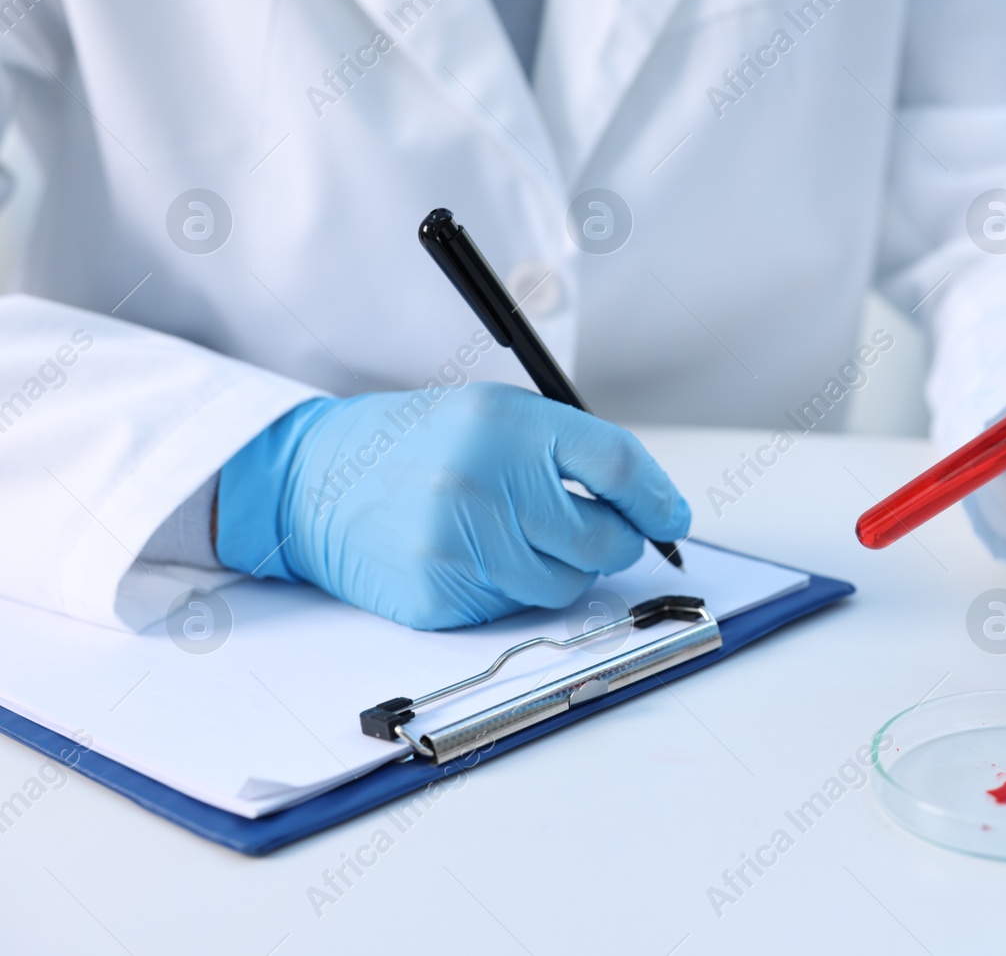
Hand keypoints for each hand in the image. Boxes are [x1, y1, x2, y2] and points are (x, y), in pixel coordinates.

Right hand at [216, 382, 690, 628]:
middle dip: (610, 540)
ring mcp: (457, 545)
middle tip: (587, 528)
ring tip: (511, 534)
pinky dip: (511, 590)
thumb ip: (571, 451)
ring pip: (566, 583)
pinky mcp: (438, 597)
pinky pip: (516, 609)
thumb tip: (652, 508)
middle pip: (603, 538)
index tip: (672, 519)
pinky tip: (473, 557)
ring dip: (559, 568)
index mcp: (504, 424)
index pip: (616, 466)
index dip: (656, 499)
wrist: (313, 483)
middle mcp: (482, 482)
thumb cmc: (418, 446)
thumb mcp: (495, 416)